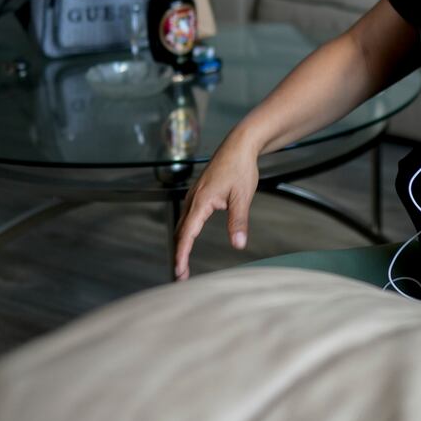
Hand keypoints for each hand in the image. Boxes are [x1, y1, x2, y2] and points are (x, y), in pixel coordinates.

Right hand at [172, 135, 259, 279]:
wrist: (239, 145)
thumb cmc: (240, 167)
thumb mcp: (242, 196)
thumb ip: (239, 221)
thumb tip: (238, 244)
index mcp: (200, 201)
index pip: (187, 235)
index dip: (182, 255)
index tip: (179, 272)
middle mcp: (193, 199)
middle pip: (180, 232)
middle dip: (178, 254)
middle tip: (180, 276)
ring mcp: (194, 195)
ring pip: (182, 224)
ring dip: (181, 244)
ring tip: (183, 262)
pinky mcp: (199, 193)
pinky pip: (187, 216)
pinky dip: (185, 232)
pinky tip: (188, 238)